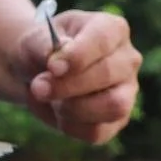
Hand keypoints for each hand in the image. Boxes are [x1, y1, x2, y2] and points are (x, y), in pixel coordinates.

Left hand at [13, 9, 142, 144]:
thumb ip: (42, 45)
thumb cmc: (41, 52)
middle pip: (107, 74)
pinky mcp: (116, 120)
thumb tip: (56, 59)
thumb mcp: (34, 41)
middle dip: (66, 86)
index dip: (77, 56)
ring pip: (114, 106)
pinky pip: (98, 132)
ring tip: (52, 100)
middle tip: (38, 87)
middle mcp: (127, 59)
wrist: (38, 74)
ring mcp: (126, 91)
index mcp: (112, 29)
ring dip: (73, 109)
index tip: (52, 67)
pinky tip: (58, 113)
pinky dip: (71, 127)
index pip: (104, 39)